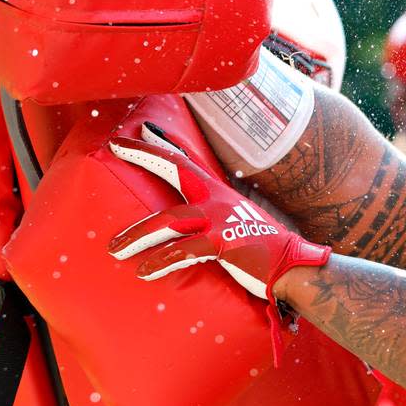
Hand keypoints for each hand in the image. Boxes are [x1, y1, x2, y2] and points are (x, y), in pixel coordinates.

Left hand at [108, 129, 330, 302]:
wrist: (293, 266)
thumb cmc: (261, 250)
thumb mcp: (236, 223)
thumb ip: (212, 217)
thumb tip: (184, 224)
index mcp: (219, 194)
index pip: (184, 161)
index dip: (158, 146)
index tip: (133, 133)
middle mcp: (218, 200)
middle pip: (176, 170)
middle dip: (145, 157)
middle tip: (113, 148)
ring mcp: (221, 221)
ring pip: (169, 220)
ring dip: (137, 235)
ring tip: (114, 250)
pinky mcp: (225, 244)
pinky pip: (183, 251)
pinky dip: (160, 261)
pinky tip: (143, 272)